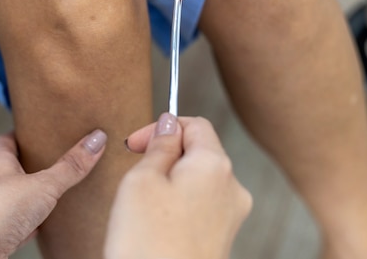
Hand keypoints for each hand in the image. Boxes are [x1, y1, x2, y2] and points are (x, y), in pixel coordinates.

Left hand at [0, 129, 106, 258]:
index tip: (43, 128)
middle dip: (35, 164)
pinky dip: (31, 220)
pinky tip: (44, 223)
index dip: (26, 133)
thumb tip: (95, 140)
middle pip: (15, 166)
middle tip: (58, 157)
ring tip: (57, 189)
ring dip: (33, 193)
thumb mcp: (42, 185)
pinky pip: (18, 221)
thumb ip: (70, 166)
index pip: (10, 138)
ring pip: (17, 195)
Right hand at [104, 113, 251, 258]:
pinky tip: (156, 225)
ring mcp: (231, 217)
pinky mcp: (222, 239)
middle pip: (199, 152)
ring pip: (198, 181)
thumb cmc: (146, 244)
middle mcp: (232, 188)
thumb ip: (159, 145)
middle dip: (165, 157)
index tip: (134, 144)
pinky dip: (177, 206)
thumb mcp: (141, 180)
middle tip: (135, 176)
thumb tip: (168, 124)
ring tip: (143, 206)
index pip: (195, 125)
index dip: (161, 127)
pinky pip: (200, 207)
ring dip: (170, 182)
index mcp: (215, 166)